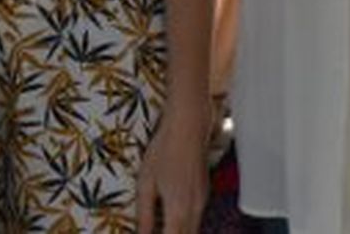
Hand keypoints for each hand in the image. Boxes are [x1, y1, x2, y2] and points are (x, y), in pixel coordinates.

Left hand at [135, 108, 207, 233]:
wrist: (189, 127)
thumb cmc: (165, 150)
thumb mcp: (146, 184)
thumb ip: (144, 215)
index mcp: (178, 210)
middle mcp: (194, 210)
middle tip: (154, 230)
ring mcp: (202, 201)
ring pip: (193, 231)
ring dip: (178, 233)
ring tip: (162, 226)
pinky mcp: (204, 194)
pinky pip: (196, 218)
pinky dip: (184, 225)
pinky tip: (170, 220)